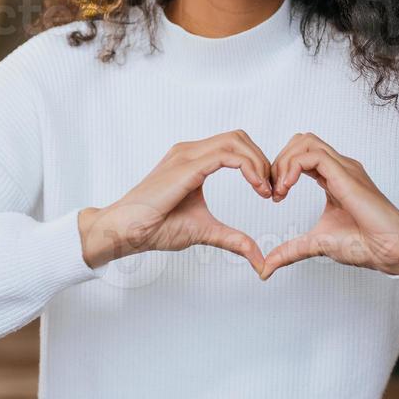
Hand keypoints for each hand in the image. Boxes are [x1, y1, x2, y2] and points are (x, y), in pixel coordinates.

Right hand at [79, 131, 269, 275]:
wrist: (126, 231)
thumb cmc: (155, 228)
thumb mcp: (205, 231)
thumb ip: (233, 239)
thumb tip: (259, 260)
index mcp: (193, 160)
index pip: (235, 146)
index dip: (258, 164)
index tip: (269, 191)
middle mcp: (190, 151)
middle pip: (239, 137)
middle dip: (262, 159)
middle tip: (272, 189)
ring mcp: (186, 155)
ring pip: (236, 140)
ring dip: (259, 162)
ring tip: (266, 190)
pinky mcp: (186, 167)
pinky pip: (227, 155)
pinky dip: (249, 167)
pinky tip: (257, 188)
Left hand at [259, 132, 398, 279]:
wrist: (390, 250)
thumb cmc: (364, 244)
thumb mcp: (316, 244)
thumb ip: (291, 250)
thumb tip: (267, 266)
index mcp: (333, 178)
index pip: (301, 155)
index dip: (280, 170)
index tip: (274, 197)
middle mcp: (339, 168)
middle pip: (300, 141)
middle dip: (279, 161)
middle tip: (273, 190)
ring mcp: (344, 168)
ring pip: (305, 141)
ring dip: (284, 162)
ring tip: (280, 189)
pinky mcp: (346, 174)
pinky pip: (312, 155)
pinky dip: (293, 167)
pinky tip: (288, 188)